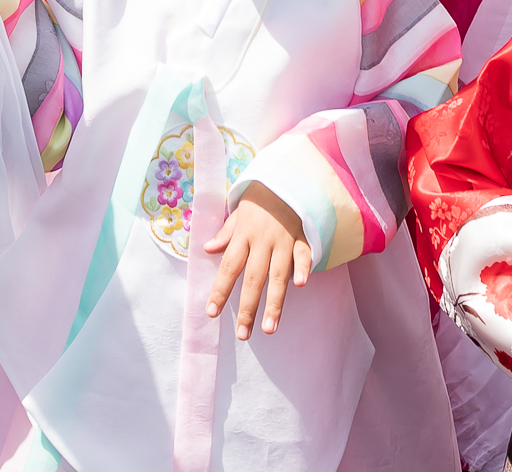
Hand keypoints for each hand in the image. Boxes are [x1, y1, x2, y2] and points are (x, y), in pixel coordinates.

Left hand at [202, 183, 309, 337]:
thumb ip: (225, 233)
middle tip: (243, 334)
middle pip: (253, 278)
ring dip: (274, 303)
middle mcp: (262, 240)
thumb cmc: (259, 199)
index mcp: (243, 235)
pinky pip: (304, 254)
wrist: (286, 178)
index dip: (220, 290)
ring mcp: (283, 240)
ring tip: (269, 329)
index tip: (211, 313)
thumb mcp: (238, 212)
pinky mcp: (302, 238)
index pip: (228, 267)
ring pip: (278, 275)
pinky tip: (301, 284)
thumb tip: (207, 250)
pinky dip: (303, 267)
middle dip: (247, 308)